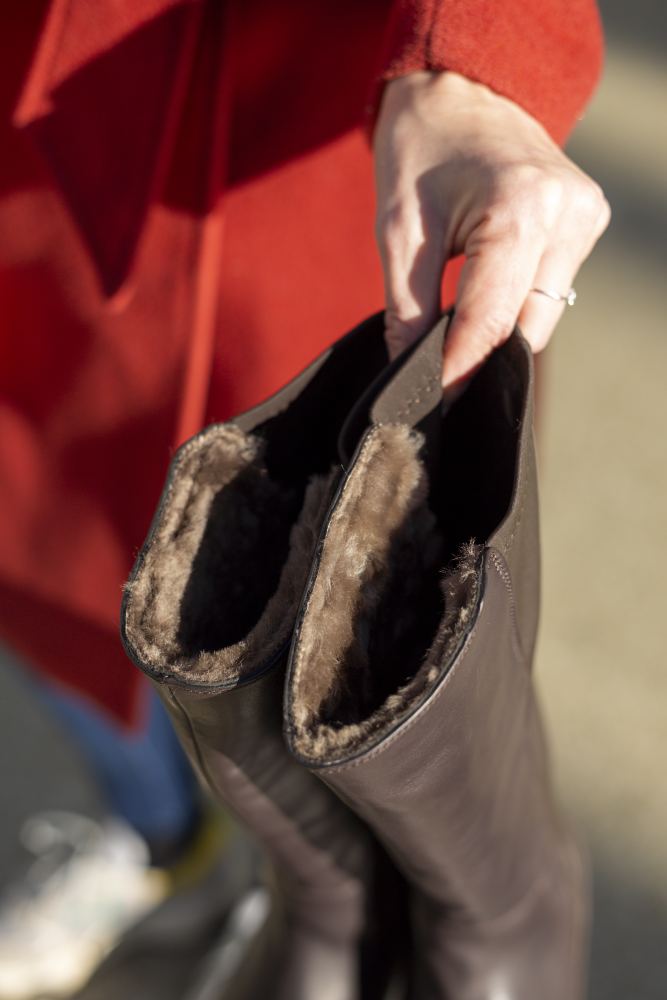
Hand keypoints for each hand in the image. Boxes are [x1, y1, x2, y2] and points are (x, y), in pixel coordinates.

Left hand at [374, 71, 610, 386]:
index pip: (491, 321)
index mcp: (520, 209)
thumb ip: (408, 309)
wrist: (460, 91)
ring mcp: (585, 219)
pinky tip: (485, 315)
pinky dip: (515, 312)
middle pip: (526, 329)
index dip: (460, 372)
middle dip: (481, 362)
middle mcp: (567, 215)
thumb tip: (412, 377)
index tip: (433, 408)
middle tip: (437, 390)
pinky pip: (550, 293)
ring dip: (500, 339)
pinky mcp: (586, 224)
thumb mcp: (399, 230)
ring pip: (542, 318)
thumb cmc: (421, 151)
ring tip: (455, 352)